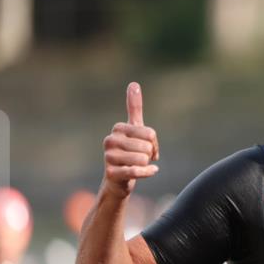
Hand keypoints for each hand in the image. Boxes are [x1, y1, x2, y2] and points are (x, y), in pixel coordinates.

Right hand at [102, 82, 159, 197]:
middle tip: (142, 158)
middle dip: (149, 155)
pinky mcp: (111, 173)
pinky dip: (148, 172)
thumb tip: (134, 83)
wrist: (118, 179)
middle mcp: (110, 140)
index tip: (148, 147)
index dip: (154, 143)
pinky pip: (137, 171)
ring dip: (146, 165)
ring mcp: (109, 157)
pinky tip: (151, 171)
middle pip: (146, 146)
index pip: (150, 133)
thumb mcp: (134, 129)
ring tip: (138, 165)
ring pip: (142, 159)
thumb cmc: (129, 152)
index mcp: (118, 128)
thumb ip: (134, 108)